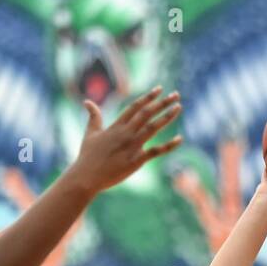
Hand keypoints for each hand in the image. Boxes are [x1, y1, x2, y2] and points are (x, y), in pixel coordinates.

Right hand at [68, 86, 183, 193]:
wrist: (86, 177)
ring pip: (152, 127)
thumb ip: (93, 116)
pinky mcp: (136, 161)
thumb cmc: (87, 156)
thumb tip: (87, 101)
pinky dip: (168, 145)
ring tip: (178, 107)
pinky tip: (180, 139)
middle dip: (162, 103)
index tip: (160, 89)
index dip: (148, 97)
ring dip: (166, 117)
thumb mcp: (90, 133)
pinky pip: (156, 151)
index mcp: (116, 126)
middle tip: (175, 95)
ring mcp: (131, 146)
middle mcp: (125, 133)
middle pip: (147, 113)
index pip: (135, 107)